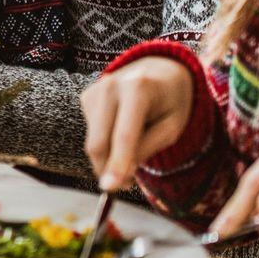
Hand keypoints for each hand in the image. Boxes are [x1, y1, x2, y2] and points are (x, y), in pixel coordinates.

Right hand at [80, 57, 197, 191]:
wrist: (159, 70)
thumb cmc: (171, 101)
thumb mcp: (172, 127)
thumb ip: (147, 149)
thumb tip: (119, 175)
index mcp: (139, 88)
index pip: (124, 134)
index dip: (117, 163)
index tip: (110, 187)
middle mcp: (110, 85)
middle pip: (99, 142)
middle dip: (109, 169)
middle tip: (127, 185)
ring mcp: (95, 90)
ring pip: (93, 141)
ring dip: (109, 159)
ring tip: (133, 152)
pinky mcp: (86, 97)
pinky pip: (92, 133)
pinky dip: (106, 143)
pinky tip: (122, 130)